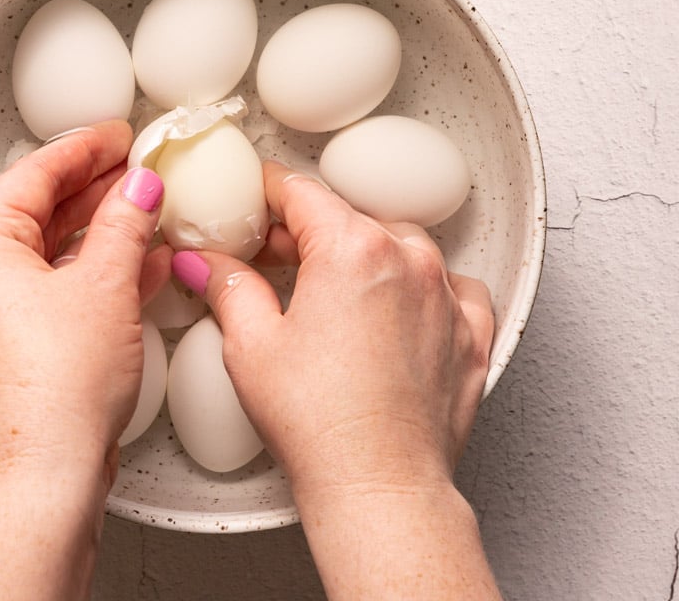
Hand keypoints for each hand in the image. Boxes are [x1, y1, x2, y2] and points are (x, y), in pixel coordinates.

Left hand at [0, 121, 171, 485]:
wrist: (43, 475)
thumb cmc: (53, 392)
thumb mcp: (105, 285)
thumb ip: (126, 223)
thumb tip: (139, 188)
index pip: (33, 175)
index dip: (84, 149)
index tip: (117, 135)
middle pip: (37, 212)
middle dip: (94, 190)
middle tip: (135, 167)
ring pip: (48, 255)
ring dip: (100, 234)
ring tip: (147, 212)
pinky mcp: (8, 351)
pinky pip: (52, 293)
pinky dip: (93, 277)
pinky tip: (139, 268)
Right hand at [171, 160, 499, 598]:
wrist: (380, 487)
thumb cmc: (319, 424)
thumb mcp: (251, 346)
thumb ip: (228, 285)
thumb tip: (206, 262)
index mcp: (352, 248)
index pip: (301, 193)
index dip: (266, 193)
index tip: (254, 200)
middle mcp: (409, 260)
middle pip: (350, 218)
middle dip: (309, 231)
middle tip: (272, 257)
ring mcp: (448, 295)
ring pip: (401, 248)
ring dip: (365, 257)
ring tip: (331, 290)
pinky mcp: (472, 334)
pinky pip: (451, 288)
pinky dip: (421, 290)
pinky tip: (395, 311)